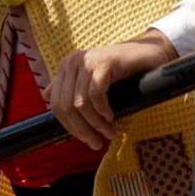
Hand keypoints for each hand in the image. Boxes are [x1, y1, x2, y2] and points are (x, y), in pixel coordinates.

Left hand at [48, 31, 176, 148]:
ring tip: (108, 133)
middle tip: (97, 143)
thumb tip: (46, 97)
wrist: (148, 52)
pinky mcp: (103, 63)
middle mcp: (72, 63)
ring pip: (80, 103)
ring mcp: (87, 62)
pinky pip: (95, 94)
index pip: (56, 104)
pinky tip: (111, 117)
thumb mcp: (91, 78)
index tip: (86, 140)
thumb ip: (69, 86)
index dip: (69, 126)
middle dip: (81, 129)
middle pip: (66, 105)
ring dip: (95, 124)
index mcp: (65, 67)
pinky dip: (102, 110)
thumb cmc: (121, 70)